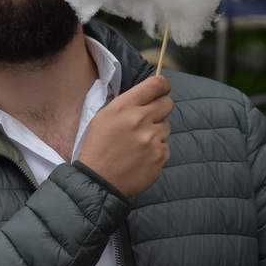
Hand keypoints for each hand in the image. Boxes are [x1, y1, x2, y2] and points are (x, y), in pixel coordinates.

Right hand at [78, 75, 173, 197]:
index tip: (163, 89)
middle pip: (168, 103)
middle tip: (149, 119)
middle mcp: (139, 120)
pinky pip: (165, 147)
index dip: (163, 85)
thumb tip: (151, 94)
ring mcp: (151, 140)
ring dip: (156, 133)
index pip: (156, 84)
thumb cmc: (100, 146)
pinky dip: (156, 152)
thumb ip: (128, 103)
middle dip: (161, 109)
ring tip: (137, 144)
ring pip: (166, 127)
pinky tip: (140, 158)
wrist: (98, 180)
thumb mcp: (105, 116)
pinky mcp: (159, 157)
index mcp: (124, 107)